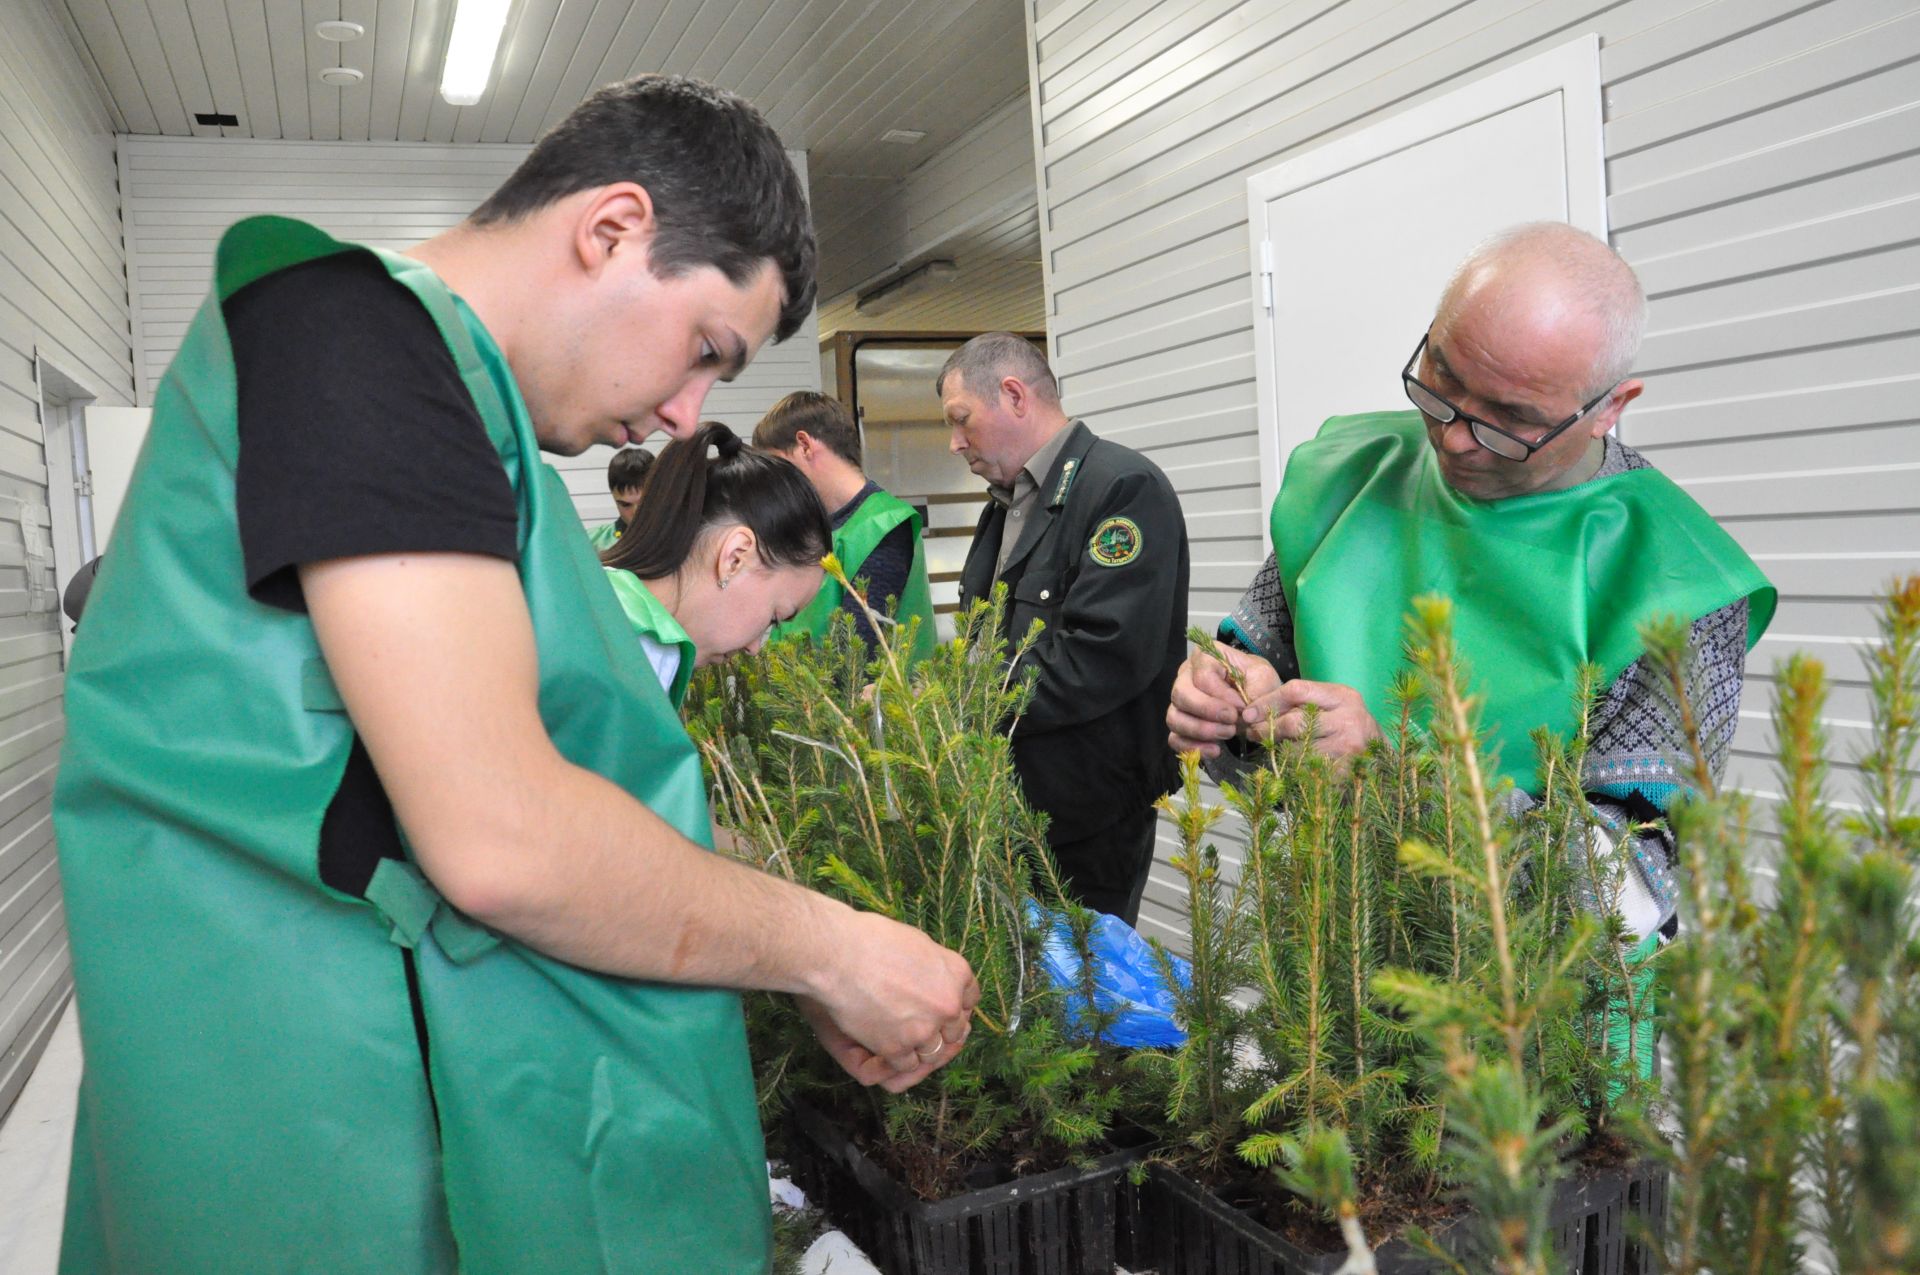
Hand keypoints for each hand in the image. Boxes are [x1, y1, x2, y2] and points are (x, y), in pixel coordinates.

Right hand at [804, 909, 978, 1092]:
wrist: (838, 956)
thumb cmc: (872, 940)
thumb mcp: (919, 943)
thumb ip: (936, 968)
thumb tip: (938, 979)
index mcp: (957, 973)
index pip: (971, 1000)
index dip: (956, 1007)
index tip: (944, 1010)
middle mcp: (947, 1005)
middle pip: (955, 1031)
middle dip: (941, 1031)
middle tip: (922, 1028)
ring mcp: (924, 1029)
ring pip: (933, 1053)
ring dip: (920, 1049)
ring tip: (903, 1040)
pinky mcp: (897, 1047)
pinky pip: (906, 1064)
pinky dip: (897, 1060)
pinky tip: (885, 1048)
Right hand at [1167, 644, 1282, 756]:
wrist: (1254, 698)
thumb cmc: (1255, 682)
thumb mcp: (1264, 677)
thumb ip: (1257, 689)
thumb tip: (1243, 713)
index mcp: (1205, 658)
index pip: (1203, 677)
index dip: (1222, 696)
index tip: (1242, 707)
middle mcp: (1185, 676)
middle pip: (1181, 695)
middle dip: (1208, 713)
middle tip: (1232, 723)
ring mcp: (1179, 702)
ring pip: (1174, 718)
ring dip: (1200, 731)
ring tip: (1227, 735)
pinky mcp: (1180, 723)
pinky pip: (1174, 738)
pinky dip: (1192, 748)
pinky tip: (1215, 750)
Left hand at [1243, 678, 1380, 760]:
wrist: (1380, 758)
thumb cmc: (1345, 727)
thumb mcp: (1329, 706)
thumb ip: (1298, 703)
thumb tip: (1252, 714)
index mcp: (1343, 696)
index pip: (1296, 690)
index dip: (1267, 702)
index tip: (1249, 713)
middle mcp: (1349, 720)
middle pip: (1295, 723)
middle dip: (1268, 729)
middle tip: (1254, 734)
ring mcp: (1348, 749)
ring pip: (1296, 750)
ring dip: (1279, 751)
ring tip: (1277, 749)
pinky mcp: (1344, 773)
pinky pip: (1305, 771)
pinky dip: (1292, 768)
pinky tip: (1293, 765)